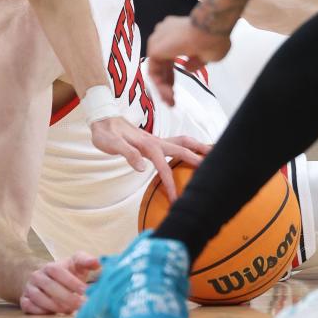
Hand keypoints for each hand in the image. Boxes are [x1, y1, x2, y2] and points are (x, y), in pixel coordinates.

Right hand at [20, 252, 99, 314]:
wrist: (44, 279)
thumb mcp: (76, 263)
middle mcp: (37, 276)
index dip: (72, 282)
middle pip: (50, 287)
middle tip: (81, 306)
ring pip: (39, 298)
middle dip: (67, 298)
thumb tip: (98, 262)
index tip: (86, 291)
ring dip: (55, 306)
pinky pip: (29, 307)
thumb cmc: (66, 272)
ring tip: (70, 311)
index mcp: (51, 266)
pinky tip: (54, 314)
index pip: (60, 273)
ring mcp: (29, 289)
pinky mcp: (24, 301)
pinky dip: (41, 312)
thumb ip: (87, 261)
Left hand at [89, 116, 209, 199]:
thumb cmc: (106, 133)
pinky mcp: (155, 142)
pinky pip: (177, 144)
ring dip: (199, 147)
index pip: (164, 167)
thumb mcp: (111, 144)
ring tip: (213, 154)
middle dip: (198, 158)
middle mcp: (156, 141)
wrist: (103, 118)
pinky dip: (189, 147)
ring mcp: (157, 140)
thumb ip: (128, 154)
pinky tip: (193, 153)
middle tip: (214, 168)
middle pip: (184, 148)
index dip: (171, 183)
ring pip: (184, 142)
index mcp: (148, 144)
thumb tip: (143, 168)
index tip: (177, 199)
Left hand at [146, 15, 231, 105]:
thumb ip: (195, 62)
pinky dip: (159, 84)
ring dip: (162, 86)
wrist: (210, 28)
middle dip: (166, 83)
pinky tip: (169, 95)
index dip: (171, 75)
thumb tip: (187, 68)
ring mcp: (158, 40)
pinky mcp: (155, 48)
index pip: (168, 57)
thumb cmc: (213, 39)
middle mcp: (164, 35)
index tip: (175, 90)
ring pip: (156, 68)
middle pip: (161, 64)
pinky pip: (154, 71)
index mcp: (175, 34)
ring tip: (171, 102)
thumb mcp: (208, 54)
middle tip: (171, 99)